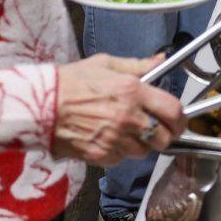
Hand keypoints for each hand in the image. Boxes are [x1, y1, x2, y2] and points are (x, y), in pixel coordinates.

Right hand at [53, 54, 186, 165]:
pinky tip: (110, 138)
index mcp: (133, 91)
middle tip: (158, 128)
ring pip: (145, 152)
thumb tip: (160, 60)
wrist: (39, 105)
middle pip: (165, 137)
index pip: (173, 110)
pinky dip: (121, 152)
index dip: (181, 118)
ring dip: (142, 144)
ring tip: (129, 131)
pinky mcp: (101, 155)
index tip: (179, 119)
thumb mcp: (106, 64)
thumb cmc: (70, 82)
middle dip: (165, 134)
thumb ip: (138, 65)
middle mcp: (128, 117)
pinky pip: (122, 159)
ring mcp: (115, 139)